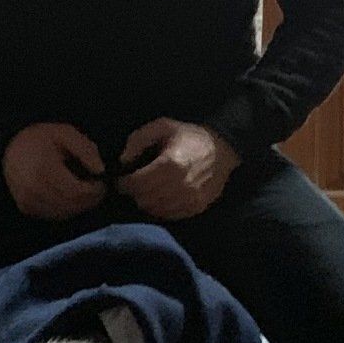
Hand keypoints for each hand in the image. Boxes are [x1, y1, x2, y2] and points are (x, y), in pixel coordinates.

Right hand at [2, 122, 105, 219]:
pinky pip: (54, 215)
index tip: (101, 182)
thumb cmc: (40, 139)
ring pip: (64, 212)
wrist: (11, 148)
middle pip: (71, 204)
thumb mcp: (65, 133)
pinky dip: (66, 209)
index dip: (94, 190)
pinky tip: (71, 196)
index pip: (76, 191)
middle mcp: (32, 188)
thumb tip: (100, 170)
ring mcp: (27, 200)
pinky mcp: (25, 207)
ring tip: (85, 191)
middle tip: (97, 188)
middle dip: (89, 199)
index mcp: (42, 168)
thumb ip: (86, 150)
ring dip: (79, 205)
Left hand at [115, 119, 239, 220]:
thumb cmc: (190, 136)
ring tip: (145, 192)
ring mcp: (189, 199)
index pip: (136, 183)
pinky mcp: (196, 207)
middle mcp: (179, 185)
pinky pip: (169, 215)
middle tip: (132, 186)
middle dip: (133, 193)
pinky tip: (159, 198)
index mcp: (169, 164)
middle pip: (143, 198)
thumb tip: (123, 161)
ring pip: (155, 210)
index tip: (120, 179)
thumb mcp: (163, 127)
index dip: (123, 183)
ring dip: (145, 202)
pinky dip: (160, 209)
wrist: (223, 149)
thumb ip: (138, 140)